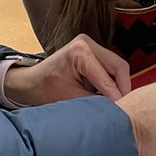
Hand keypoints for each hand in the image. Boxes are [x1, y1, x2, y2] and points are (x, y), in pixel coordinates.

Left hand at [4, 35, 130, 105]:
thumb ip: (96, 102)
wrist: (30, 82)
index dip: (117, 95)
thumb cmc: (44, 88)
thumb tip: (117, 108)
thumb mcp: (72, 98)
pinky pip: (110, 68)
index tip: (123, 112)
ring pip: (117, 67)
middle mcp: (87, 43)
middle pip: (119, 66)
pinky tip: (110, 95)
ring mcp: (91, 45)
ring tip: (118, 103)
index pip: (107, 76)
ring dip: (119, 85)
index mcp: (80, 51)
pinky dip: (112, 81)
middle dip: (123, 88)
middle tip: (125, 108)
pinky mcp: (92, 52)